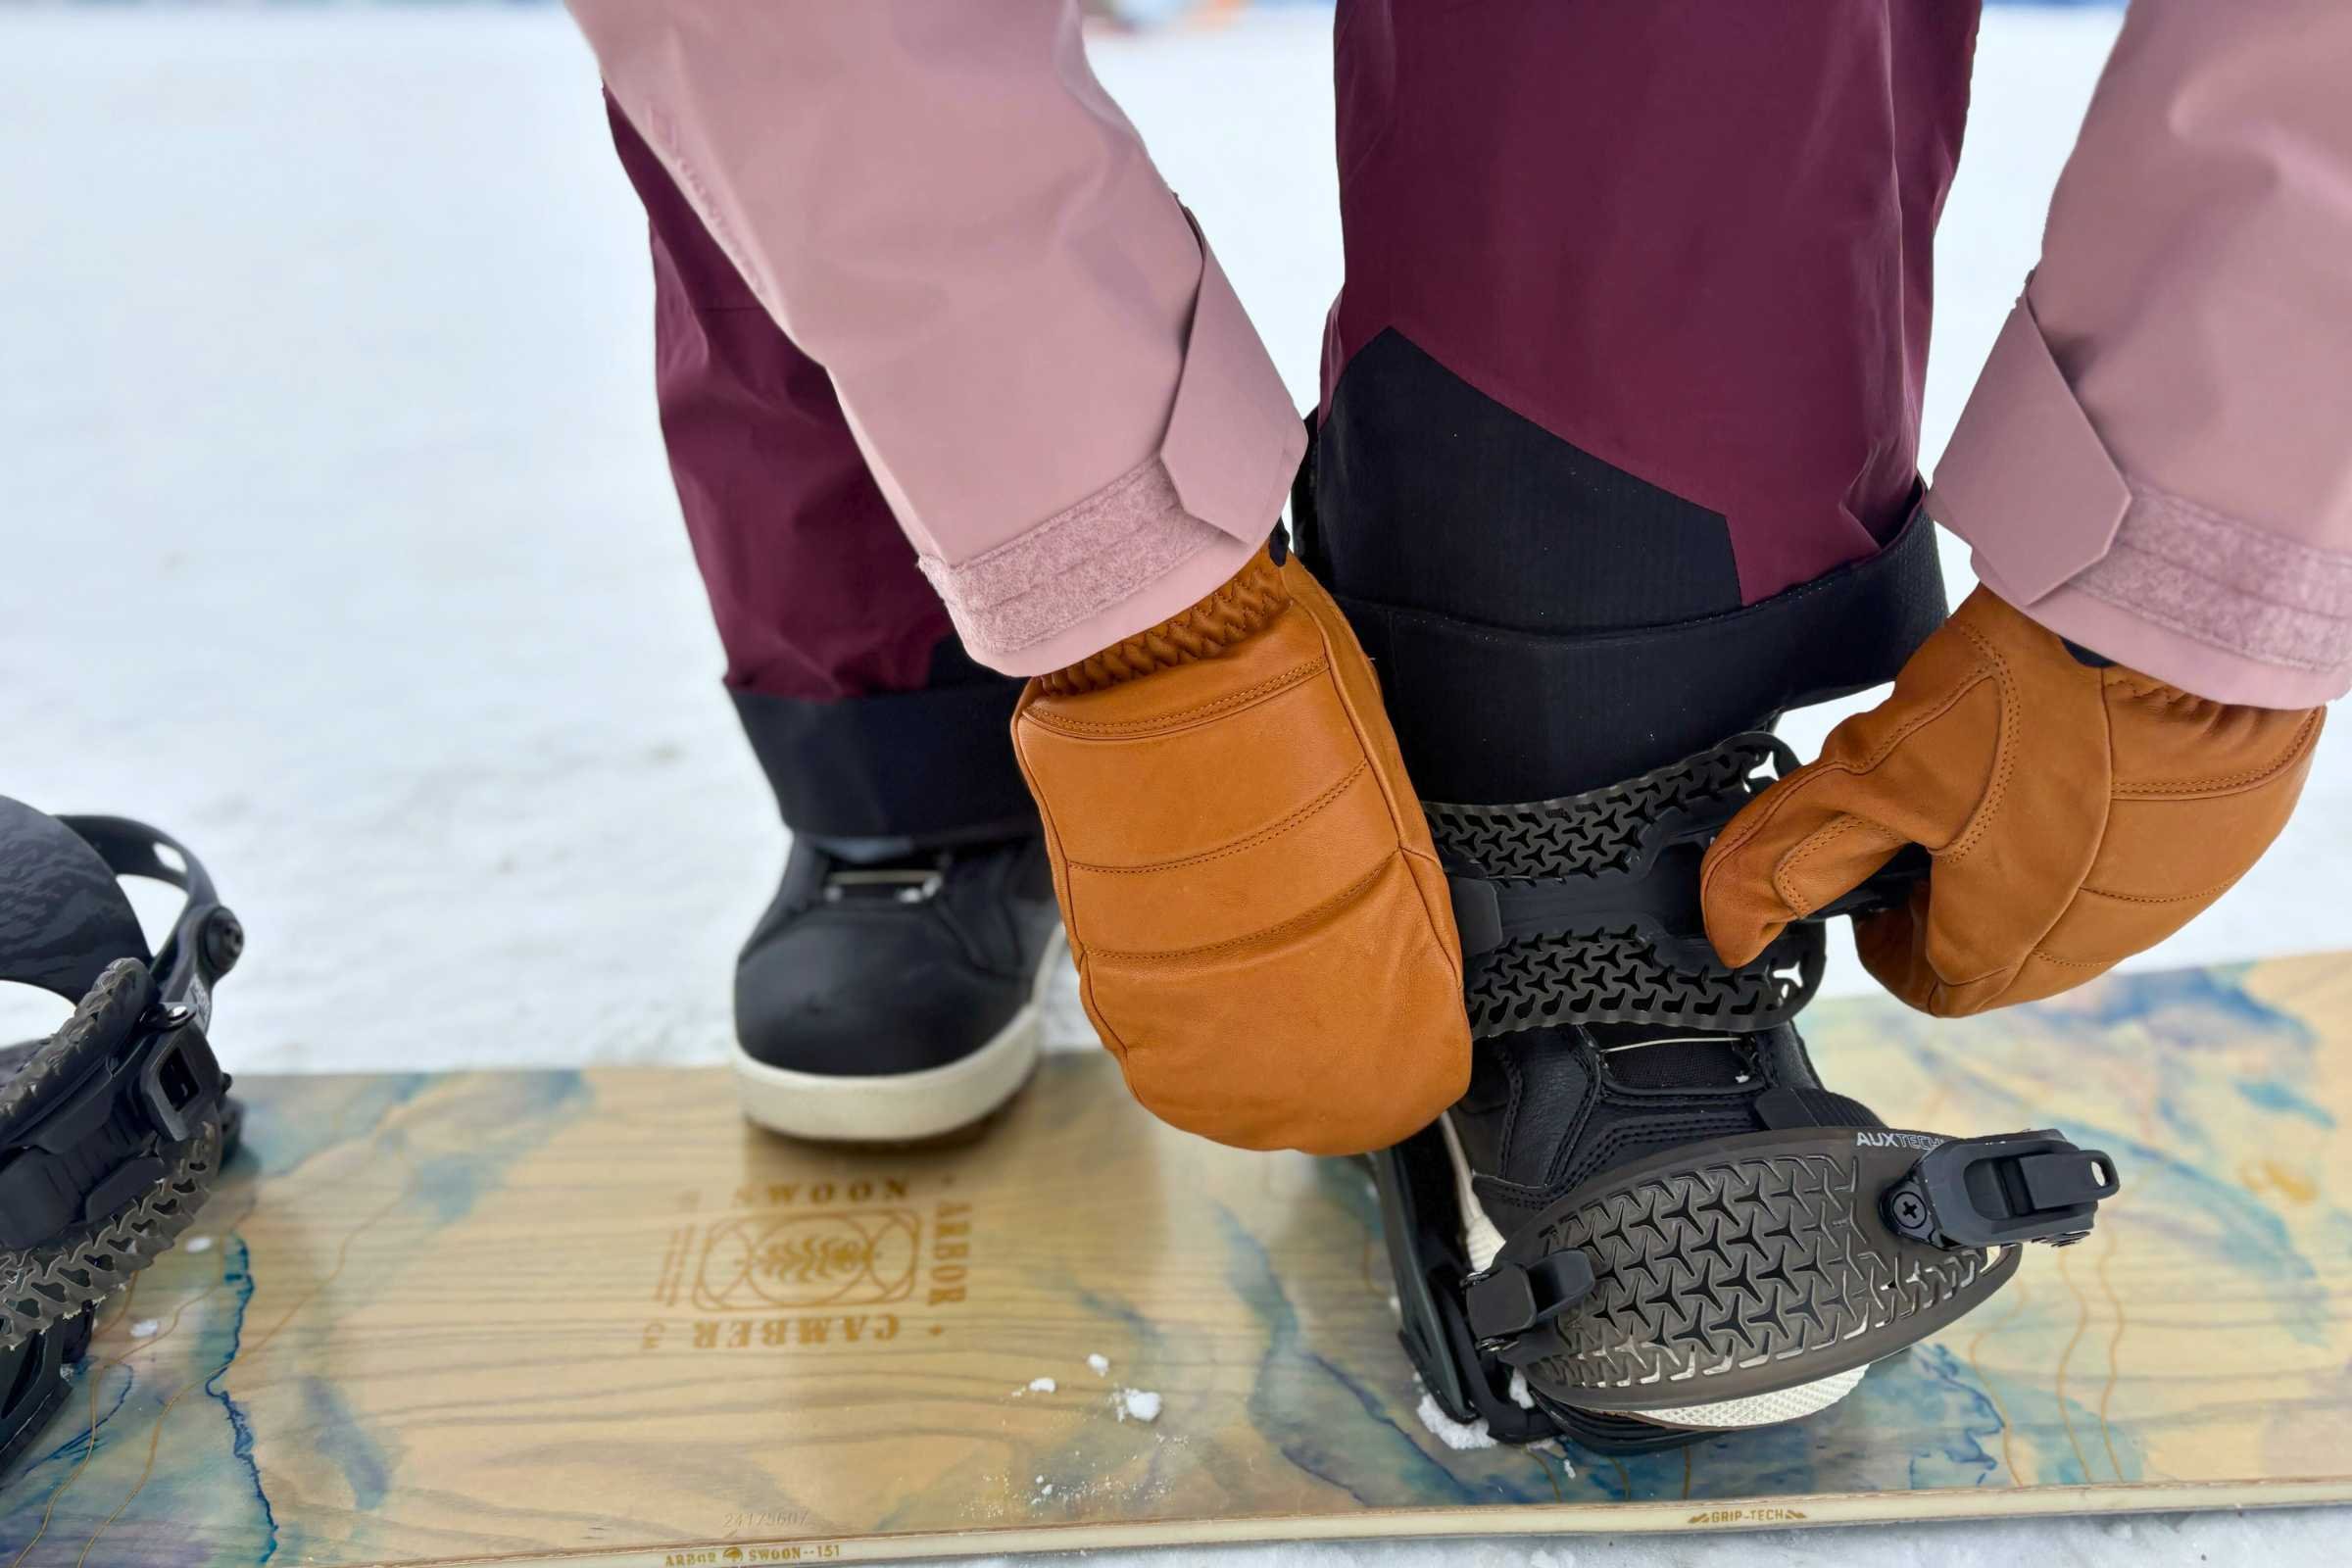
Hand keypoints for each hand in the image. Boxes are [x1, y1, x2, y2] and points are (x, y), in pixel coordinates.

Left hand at [1700, 587, 2322, 1016]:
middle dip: (1942, 863)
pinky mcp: (2224, 832)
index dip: (1872, 915)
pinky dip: (2097, 798)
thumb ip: (1790, 854)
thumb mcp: (1878, 775)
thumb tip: (1730, 928)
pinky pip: (2139, 839)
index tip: (1865, 850)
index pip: (1914, 976)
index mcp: (2004, 954)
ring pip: (2061, 884)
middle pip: (1985, 930)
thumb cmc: (2037, 702)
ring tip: (2005, 739)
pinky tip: (2077, 727)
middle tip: (1931, 776)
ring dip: (2018, 828)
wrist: (2189, 612)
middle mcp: (2094, 945)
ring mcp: (2170, 892)